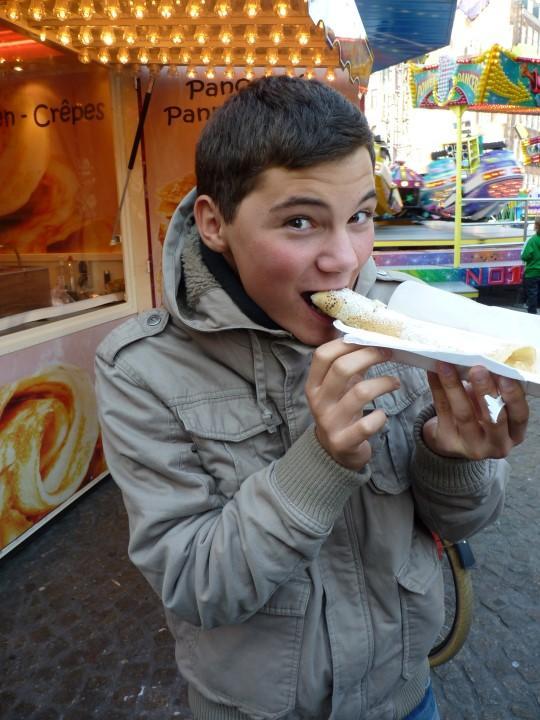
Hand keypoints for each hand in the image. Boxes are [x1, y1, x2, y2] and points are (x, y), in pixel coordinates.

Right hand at [305, 339, 399, 469]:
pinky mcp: (344, 442)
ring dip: (383, 383)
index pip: (323, 355)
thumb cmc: (340, 411)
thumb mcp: (337, 388)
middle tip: (388, 353)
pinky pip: (366, 425)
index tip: (369, 339)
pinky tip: (383, 414)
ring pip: (359, 393)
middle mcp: (318, 402)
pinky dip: (380, 416)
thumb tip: (367, 334)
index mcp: (314, 384)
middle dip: (369, 356)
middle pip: (342, 369)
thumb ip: (347, 365)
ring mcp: (330, 423)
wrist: (334, 453)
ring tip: (396, 382)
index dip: (347, 343)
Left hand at [423, 362, 528, 459]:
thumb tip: (480, 361)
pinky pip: (442, 410)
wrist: (454, 438)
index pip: (519, 415)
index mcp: (514, 432)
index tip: (505, 375)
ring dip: (454, 386)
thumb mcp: (493, 406)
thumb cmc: (481, 415)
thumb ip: (492, 389)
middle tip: (477, 369)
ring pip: (463, 414)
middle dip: (485, 392)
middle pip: (494, 418)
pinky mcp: (448, 441)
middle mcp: (497, 444)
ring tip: (446, 366)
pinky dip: (438, 388)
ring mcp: (471, 446)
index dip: (513, 396)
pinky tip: (434, 372)